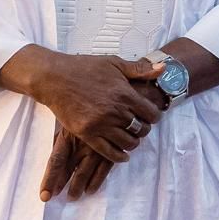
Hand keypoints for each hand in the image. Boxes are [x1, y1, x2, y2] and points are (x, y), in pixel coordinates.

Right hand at [0, 48, 164, 162]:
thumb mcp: (115, 63)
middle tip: (141, 125)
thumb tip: (163, 68)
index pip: (150, 113)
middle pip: (141, 129)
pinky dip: (119, 156)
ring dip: (133, 142)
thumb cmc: (85, 67)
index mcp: (124, 93)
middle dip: (144, 128)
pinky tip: (123, 155)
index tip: (152, 115)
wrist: (55, 78)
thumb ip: (140, 69)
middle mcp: (115, 111)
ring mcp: (100, 124)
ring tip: (132, 137)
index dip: (154, 116)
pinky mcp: (86, 134)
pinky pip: (108, 152)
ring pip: (127, 142)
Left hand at [40, 126, 117, 201]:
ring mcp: (97, 148)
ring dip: (79, 188)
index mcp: (68, 136)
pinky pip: (103, 171)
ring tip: (74, 196)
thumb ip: (61, 144)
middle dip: (64, 186)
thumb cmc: (83, 119)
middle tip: (63, 197)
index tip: (45, 196)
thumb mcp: (69, 127)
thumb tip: (53, 168)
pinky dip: (96, 182)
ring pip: (85, 173)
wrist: (110, 108)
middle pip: (70, 170)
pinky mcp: (112, 150)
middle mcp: (82, 144)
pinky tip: (91, 189)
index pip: (56, 161)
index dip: (49, 180)